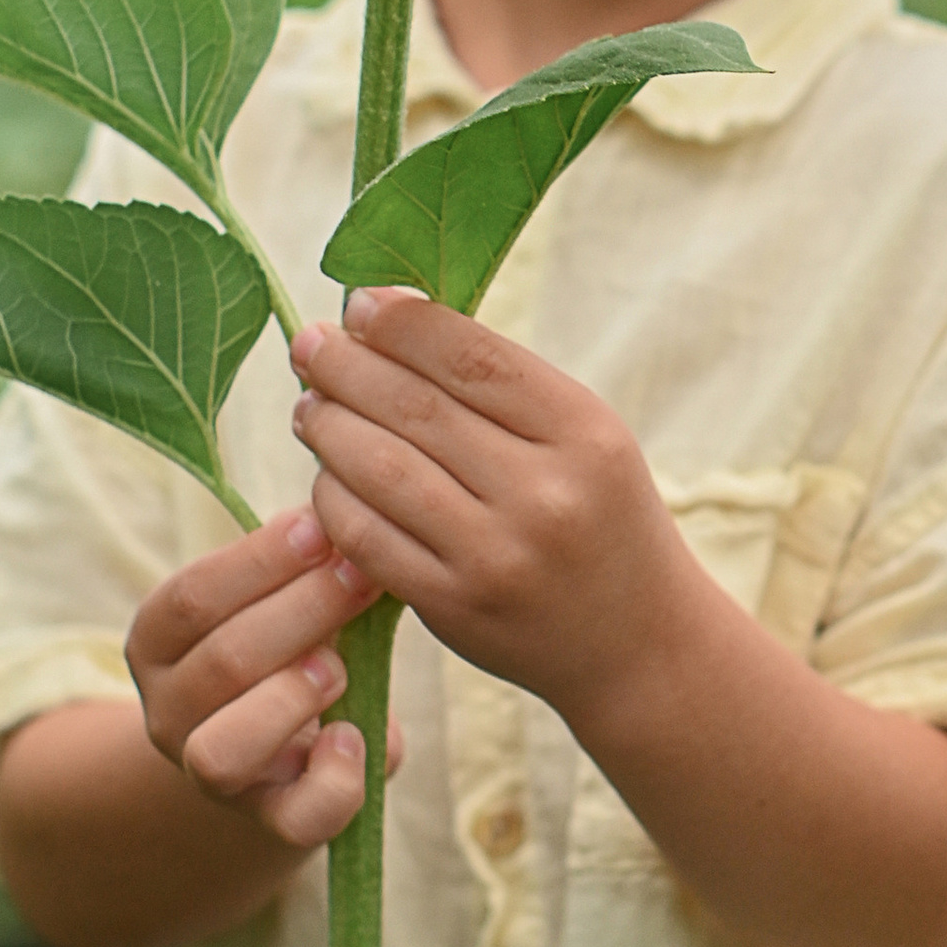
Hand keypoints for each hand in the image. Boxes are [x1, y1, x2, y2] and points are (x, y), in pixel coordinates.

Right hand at [124, 510, 404, 852]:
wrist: (282, 755)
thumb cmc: (288, 651)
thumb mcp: (278, 603)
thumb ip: (300, 567)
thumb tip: (342, 510)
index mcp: (159, 645)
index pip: (189, 599)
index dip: (257, 560)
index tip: (319, 524)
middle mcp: (170, 713)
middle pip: (221, 663)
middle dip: (301, 611)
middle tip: (361, 575)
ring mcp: (214, 776)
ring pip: (222, 751)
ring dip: (289, 699)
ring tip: (340, 667)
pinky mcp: (274, 822)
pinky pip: (296, 818)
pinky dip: (334, 780)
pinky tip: (358, 736)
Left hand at [286, 294, 683, 719]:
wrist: (637, 642)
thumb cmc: (599, 517)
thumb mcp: (587, 438)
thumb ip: (503, 387)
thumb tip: (390, 318)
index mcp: (584, 434)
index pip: (470, 357)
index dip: (401, 323)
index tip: (358, 304)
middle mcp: (544, 494)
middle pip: (415, 407)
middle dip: (346, 366)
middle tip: (310, 345)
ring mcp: (496, 556)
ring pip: (380, 469)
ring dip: (328, 426)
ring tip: (311, 406)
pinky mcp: (456, 607)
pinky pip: (366, 537)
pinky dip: (332, 497)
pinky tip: (327, 474)